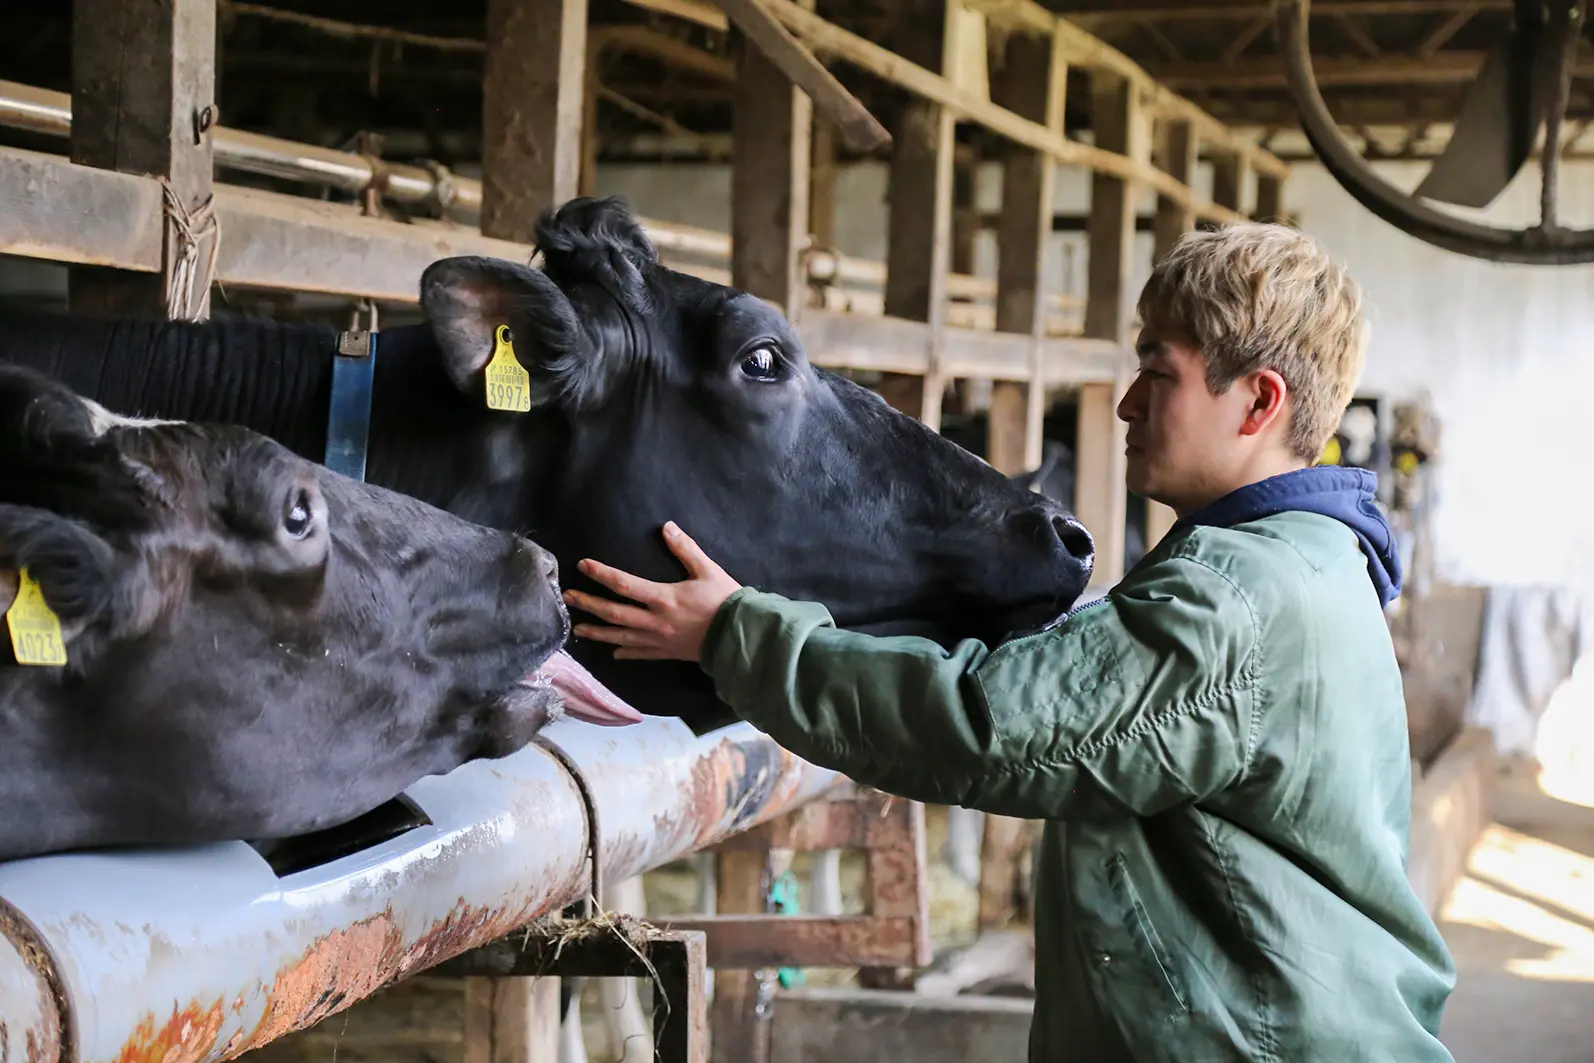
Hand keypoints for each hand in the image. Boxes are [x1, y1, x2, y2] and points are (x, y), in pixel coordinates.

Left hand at [564, 521, 741, 662]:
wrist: (740, 636)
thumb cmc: (725, 601)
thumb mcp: (708, 570)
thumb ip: (686, 548)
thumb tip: (667, 527)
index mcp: (662, 598)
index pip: (624, 584)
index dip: (601, 574)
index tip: (583, 565)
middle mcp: (655, 621)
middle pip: (614, 613)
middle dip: (589, 604)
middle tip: (568, 598)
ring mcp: (659, 640)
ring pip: (621, 637)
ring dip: (598, 632)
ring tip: (578, 629)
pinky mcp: (668, 653)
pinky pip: (641, 654)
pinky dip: (626, 653)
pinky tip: (614, 654)